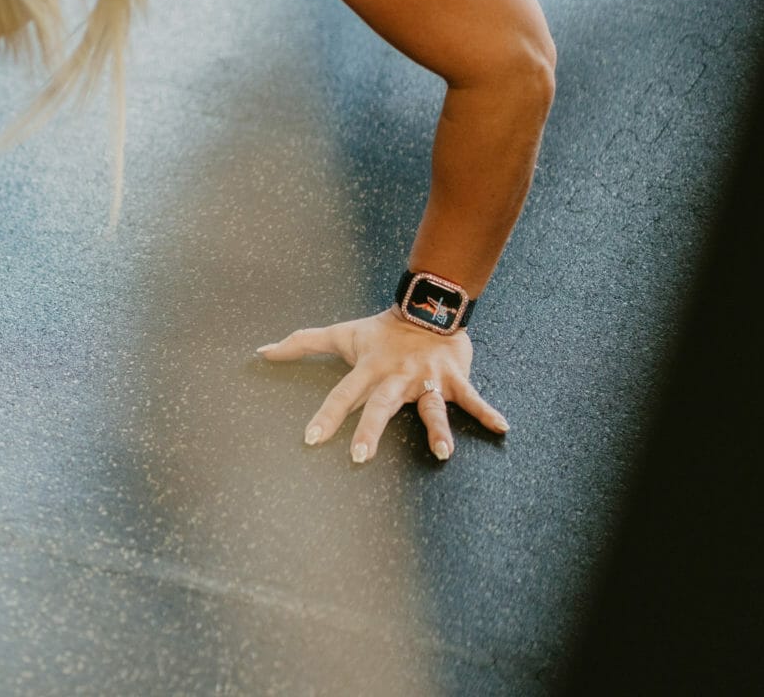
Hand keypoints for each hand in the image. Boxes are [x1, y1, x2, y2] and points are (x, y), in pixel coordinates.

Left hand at [257, 309, 507, 462]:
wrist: (426, 305)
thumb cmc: (380, 329)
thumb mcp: (341, 334)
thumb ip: (301, 344)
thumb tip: (260, 352)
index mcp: (368, 369)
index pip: (341, 395)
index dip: (326, 416)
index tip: (311, 439)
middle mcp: (395, 377)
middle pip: (380, 406)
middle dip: (371, 430)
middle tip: (361, 458)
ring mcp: (426, 379)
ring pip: (431, 407)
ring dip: (438, 429)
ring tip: (443, 453)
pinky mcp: (454, 378)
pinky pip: (472, 397)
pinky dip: (488, 411)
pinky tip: (503, 427)